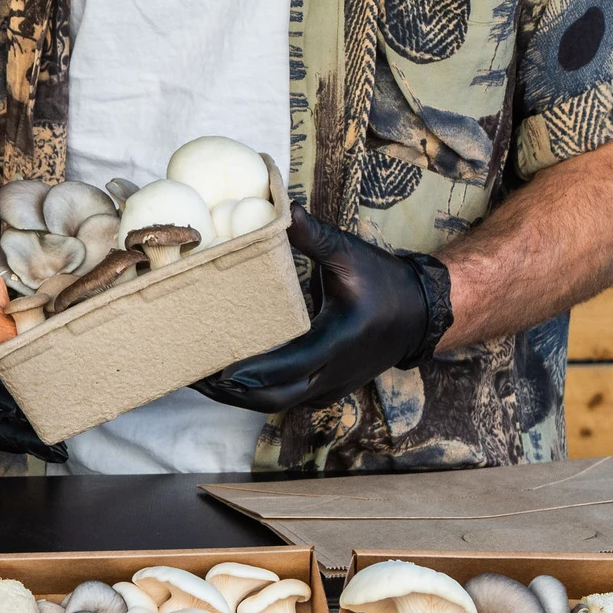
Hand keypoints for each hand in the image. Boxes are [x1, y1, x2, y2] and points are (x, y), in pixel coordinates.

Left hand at [193, 210, 445, 416]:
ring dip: (239, 397)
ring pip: (277, 403)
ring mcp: (330, 388)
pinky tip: (228, 379)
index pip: (289, 366)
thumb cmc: (384, 282)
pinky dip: (257, 392)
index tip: (216, 370)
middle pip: (273, 397)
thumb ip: (314, 236)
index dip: (251, 372)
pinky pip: (286, 399)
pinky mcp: (327, 391)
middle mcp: (333, 374)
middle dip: (231, 392)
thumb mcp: (350, 255)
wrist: (420, 314)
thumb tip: (284, 209)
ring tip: (199, 380)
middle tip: (192, 374)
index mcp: (338, 341)